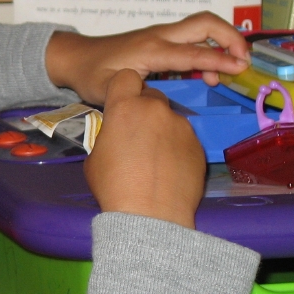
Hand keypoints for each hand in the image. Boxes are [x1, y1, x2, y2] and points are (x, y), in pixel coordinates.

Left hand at [45, 12, 249, 105]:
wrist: (77, 57)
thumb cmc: (90, 74)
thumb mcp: (105, 90)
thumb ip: (129, 95)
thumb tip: (154, 101)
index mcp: (150, 49)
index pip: (192, 52)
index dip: (218, 60)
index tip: (240, 68)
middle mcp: (160, 37)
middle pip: (205, 23)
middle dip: (230, 37)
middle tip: (244, 61)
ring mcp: (162, 36)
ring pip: (202, 28)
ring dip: (222, 43)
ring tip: (228, 74)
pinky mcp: (161, 41)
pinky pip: (193, 38)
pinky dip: (209, 49)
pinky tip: (209, 73)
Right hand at [83, 69, 204, 228]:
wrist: (151, 216)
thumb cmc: (115, 186)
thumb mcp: (96, 157)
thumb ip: (109, 135)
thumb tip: (117, 136)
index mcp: (126, 107)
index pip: (126, 77)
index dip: (123, 89)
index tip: (121, 105)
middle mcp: (156, 109)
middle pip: (151, 96)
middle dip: (145, 111)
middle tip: (139, 137)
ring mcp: (181, 126)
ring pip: (170, 119)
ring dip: (163, 131)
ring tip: (156, 160)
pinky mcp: (198, 145)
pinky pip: (185, 139)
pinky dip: (177, 149)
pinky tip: (170, 171)